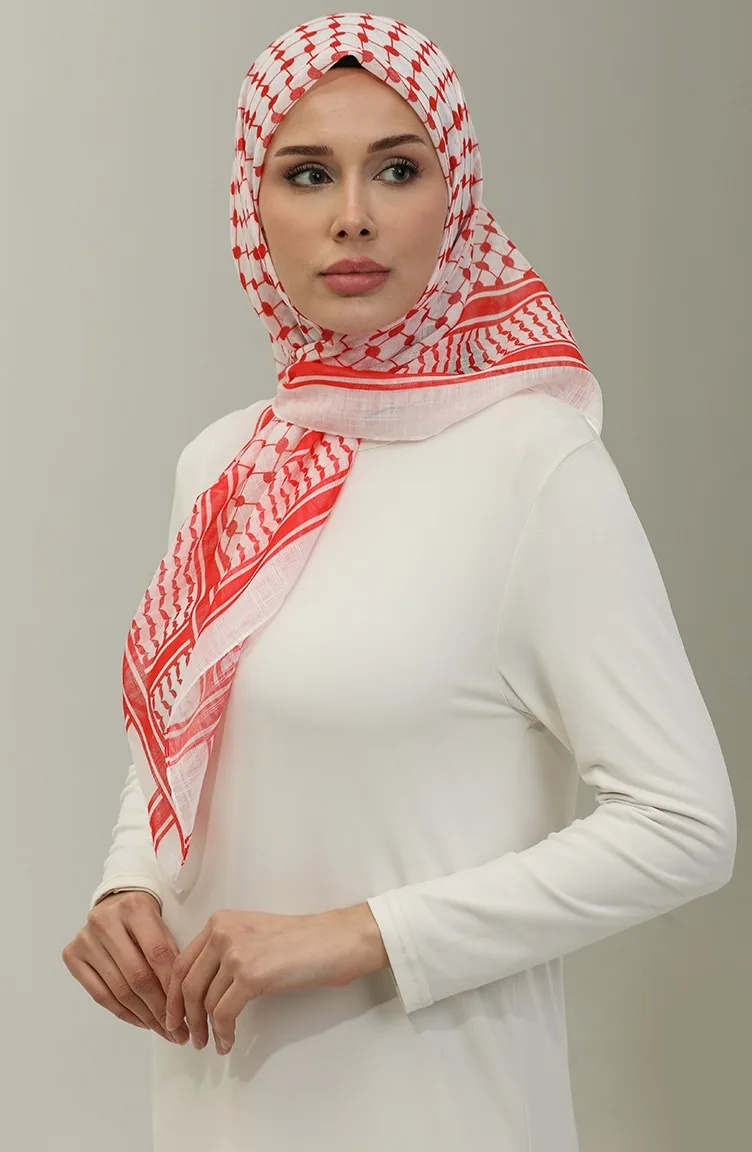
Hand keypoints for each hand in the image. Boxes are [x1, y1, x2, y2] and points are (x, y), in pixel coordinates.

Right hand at [62, 891, 189, 1044]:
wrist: (114, 901)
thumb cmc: (144, 917)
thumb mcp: (163, 923)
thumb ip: (171, 954)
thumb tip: (183, 1000)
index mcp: (135, 908)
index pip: (158, 954)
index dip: (172, 987)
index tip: (186, 1012)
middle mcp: (106, 922)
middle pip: (137, 976)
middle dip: (160, 1009)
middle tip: (177, 1031)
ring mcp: (86, 939)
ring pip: (119, 990)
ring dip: (144, 1016)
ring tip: (162, 1030)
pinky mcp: (72, 955)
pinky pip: (100, 995)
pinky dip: (123, 1013)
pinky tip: (140, 1022)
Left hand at [165, 904, 387, 1054]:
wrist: (337, 939)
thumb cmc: (304, 941)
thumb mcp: (254, 935)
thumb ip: (226, 951)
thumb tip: (202, 989)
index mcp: (221, 921)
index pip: (181, 962)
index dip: (173, 995)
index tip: (174, 1016)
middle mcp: (222, 932)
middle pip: (186, 984)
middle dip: (182, 1017)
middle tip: (186, 1036)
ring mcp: (235, 952)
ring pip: (202, 1002)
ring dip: (203, 1029)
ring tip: (209, 1043)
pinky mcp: (250, 975)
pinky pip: (223, 1014)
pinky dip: (222, 1033)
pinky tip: (228, 1042)